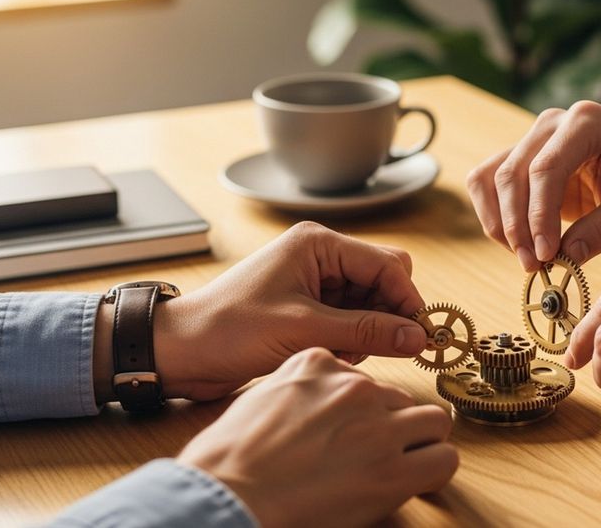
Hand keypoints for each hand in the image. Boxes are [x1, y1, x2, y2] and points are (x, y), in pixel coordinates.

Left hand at [94, 221, 429, 402]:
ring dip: (369, 331)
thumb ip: (366, 331)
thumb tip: (416, 335)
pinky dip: (352, 340)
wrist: (180, 352)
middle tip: (385, 349)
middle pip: (384, 281)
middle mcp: (320, 256)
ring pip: (371, 302)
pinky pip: (351, 319)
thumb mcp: (304, 330)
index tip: (420, 336)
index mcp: (318, 244)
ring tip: (345, 354)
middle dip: (388, 315)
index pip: (388, 264)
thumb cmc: (228, 329)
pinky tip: (334, 355)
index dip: (408, 301)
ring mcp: (314, 281)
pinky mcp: (307, 307)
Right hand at [177, 348, 457, 527]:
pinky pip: (443, 459)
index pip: (365, 379)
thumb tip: (321, 407)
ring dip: (419, 444)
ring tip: (396, 468)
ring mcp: (377, 427)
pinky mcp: (392, 470)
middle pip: (401, 400)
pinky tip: (413, 483)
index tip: (349, 432)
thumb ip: (302, 390)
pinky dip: (433, 471)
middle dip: (392, 427)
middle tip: (371, 456)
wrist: (226, 494)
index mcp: (319, 362)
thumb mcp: (262, 396)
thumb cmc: (227, 458)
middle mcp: (355, 387)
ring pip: (433, 422)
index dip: (361, 411)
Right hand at [466, 100, 600, 270]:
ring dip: (500, 223)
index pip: (546, 169)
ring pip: (491, 179)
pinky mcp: (522, 160)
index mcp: (586, 122)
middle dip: (517, 226)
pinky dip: (495, 216)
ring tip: (526, 258)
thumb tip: (566, 258)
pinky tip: (518, 244)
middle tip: (533, 265)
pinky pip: (488, 184)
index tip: (547, 254)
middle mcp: (551, 124)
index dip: (539, 216)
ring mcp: (533, 139)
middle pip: (512, 174)